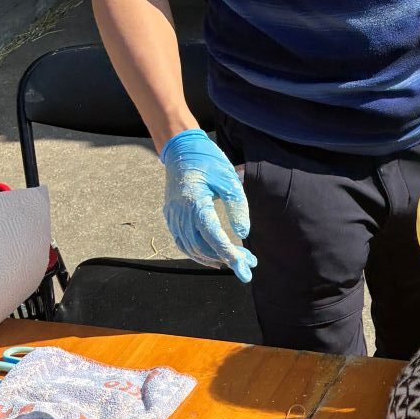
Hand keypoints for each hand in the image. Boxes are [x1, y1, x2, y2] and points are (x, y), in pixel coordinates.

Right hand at [159, 129, 254, 283]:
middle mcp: (180, 213)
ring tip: (235, 262)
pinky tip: (213, 257)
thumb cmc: (208, 162)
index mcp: (195, 202)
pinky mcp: (171, 217)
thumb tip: (243, 233)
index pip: (213, 237)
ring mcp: (173, 216)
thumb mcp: (229, 179)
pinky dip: (197, 253)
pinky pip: (182, 242)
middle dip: (227, 259)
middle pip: (202, 247)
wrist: (181, 149)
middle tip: (249, 263)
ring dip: (213, 259)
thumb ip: (237, 207)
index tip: (246, 269)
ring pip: (191, 248)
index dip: (230, 255)